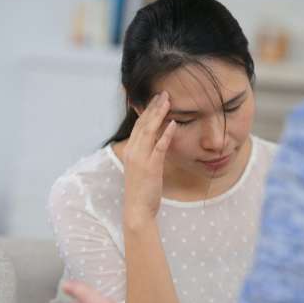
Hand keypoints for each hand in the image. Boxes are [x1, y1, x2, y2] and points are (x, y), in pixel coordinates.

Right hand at [122, 91, 175, 226]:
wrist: (137, 209)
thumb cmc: (141, 191)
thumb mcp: (141, 169)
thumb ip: (147, 155)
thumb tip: (157, 144)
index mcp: (130, 151)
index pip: (138, 126)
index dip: (146, 111)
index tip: (156, 99)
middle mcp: (133, 151)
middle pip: (143, 124)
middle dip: (153, 107)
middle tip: (163, 93)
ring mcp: (141, 158)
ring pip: (149, 130)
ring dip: (159, 114)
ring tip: (167, 100)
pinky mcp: (150, 166)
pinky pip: (159, 146)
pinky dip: (166, 134)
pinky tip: (174, 123)